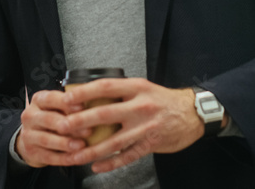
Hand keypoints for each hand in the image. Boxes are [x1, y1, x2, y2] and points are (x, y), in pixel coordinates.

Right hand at [16, 89, 91, 167]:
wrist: (34, 139)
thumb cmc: (53, 118)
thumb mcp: (58, 107)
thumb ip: (71, 106)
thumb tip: (93, 106)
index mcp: (38, 100)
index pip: (50, 98)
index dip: (66, 103)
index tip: (82, 108)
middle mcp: (30, 116)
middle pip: (48, 119)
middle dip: (69, 125)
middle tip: (88, 131)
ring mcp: (28, 135)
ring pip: (46, 139)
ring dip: (66, 143)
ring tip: (81, 146)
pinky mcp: (31, 152)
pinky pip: (48, 156)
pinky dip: (64, 158)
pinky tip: (76, 158)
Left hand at [61, 78, 204, 173]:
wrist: (192, 114)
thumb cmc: (162, 100)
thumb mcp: (142, 87)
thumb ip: (120, 91)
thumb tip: (88, 95)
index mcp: (137, 88)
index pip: (106, 87)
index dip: (85, 92)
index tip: (67, 98)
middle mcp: (141, 106)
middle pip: (106, 114)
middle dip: (81, 121)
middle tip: (62, 127)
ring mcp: (146, 127)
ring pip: (114, 141)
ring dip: (92, 150)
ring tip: (75, 156)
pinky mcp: (150, 144)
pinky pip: (127, 156)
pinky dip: (111, 163)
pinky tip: (97, 166)